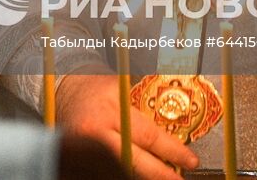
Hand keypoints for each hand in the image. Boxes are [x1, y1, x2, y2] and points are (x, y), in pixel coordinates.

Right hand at [55, 72, 199, 179]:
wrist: (66, 88)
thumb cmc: (97, 86)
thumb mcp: (124, 89)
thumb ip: (144, 108)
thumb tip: (176, 131)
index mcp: (112, 109)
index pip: (149, 136)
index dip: (172, 151)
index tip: (190, 161)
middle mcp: (97, 131)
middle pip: (135, 160)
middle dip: (161, 173)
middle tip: (179, 179)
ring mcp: (86, 147)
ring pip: (121, 169)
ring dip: (144, 175)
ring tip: (163, 177)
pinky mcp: (80, 156)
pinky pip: (107, 169)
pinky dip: (124, 172)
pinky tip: (139, 174)